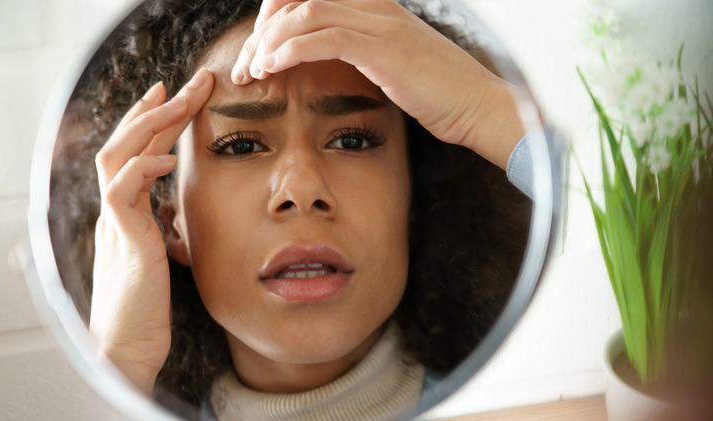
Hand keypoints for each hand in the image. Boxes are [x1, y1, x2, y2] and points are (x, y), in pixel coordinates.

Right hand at [90, 69, 213, 393]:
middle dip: (156, 109)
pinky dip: (143, 169)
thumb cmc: (146, 309)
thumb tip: (175, 211)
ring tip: (177, 101)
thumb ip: (161, 228)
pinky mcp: (123, 242)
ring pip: (118, 157)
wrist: (128, 348)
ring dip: (149, 125)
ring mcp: (115, 224)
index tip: (174, 96)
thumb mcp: (159, 257)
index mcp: (125, 213)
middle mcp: (115, 211)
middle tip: (187, 82)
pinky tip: (169, 159)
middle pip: (126, 144)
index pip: (136, 153)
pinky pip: (121, 193)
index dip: (153, 122)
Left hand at [231, 0, 524, 168]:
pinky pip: (323, 38)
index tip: (258, 54)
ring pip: (304, 15)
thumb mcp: (394, 67)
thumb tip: (326, 63)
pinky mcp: (383, 48)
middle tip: (244, 68)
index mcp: (374, 7)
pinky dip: (289, 51)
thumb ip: (362, 55)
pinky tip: (272, 70)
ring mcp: (379, 23)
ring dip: (268, 44)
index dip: (273, 18)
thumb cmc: (439, 95)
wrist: (480, 107)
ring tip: (252, 73)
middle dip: (262, 31)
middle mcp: (374, 6)